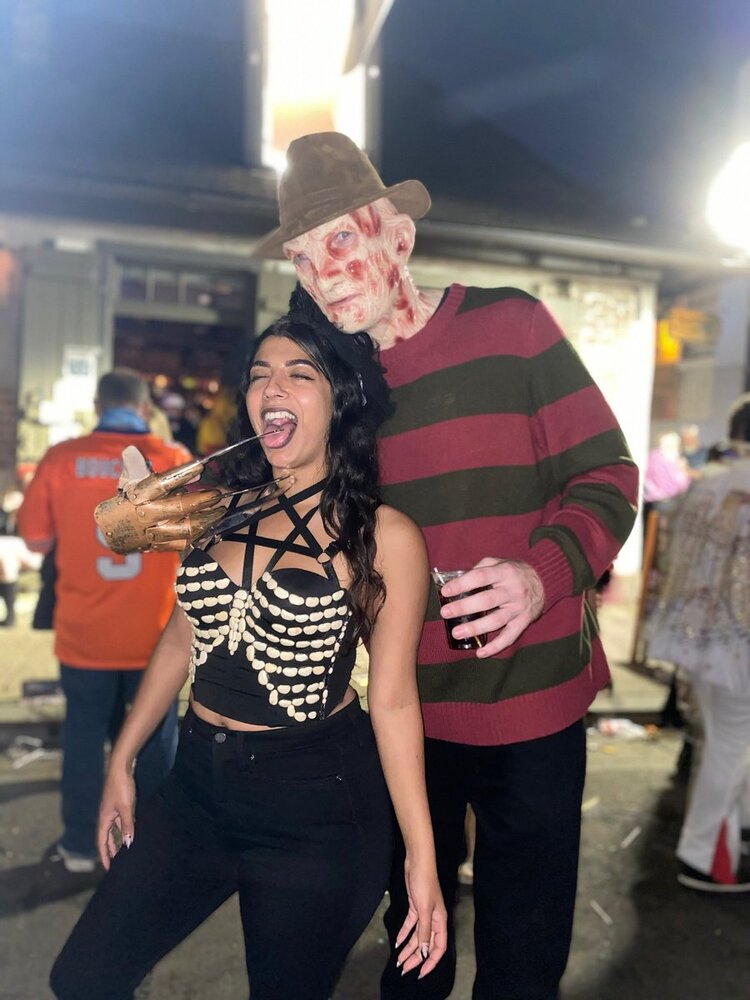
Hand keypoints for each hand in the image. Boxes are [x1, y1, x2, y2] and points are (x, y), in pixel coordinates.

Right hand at [97, 764, 135, 869]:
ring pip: (115, 829)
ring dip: (118, 840)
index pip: (102, 842)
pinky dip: (124, 829)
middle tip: (117, 863)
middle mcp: (106, 816)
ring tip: (124, 851)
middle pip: (108, 837)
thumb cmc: (121, 786)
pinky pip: (121, 821)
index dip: (104, 855)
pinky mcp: (120, 804)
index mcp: (104, 819)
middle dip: (111, 850)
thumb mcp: (126, 808)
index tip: (108, 868)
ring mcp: (113, 810)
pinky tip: (130, 832)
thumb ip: (127, 825)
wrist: (121, 767)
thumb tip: (128, 844)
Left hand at [394, 857, 447, 978]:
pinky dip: (404, 934)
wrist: (418, 862)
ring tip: (399, 960)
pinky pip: (411, 925)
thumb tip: (425, 952)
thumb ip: (425, 931)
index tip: (421, 972)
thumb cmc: (424, 883)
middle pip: (426, 944)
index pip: (438, 947)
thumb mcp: (424, 909)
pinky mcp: (415, 906)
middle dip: (416, 957)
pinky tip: (398, 941)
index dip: (431, 961)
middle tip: (404, 969)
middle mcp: (434, 919)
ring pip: (417, 936)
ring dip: (408, 948)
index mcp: (440, 921)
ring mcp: (424, 913)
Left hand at [439, 557, 544, 657]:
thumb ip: (481, 568)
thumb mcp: (500, 562)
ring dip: (475, 628)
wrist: (546, 580)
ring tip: (457, 633)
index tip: (445, 591)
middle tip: (445, 613)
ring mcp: (519, 608)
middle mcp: (513, 590)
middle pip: (486, 600)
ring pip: (496, 621)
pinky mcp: (524, 621)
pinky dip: (496, 647)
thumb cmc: (515, 571)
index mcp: (504, 572)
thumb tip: (458, 580)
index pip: (480, 577)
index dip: (462, 584)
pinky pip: (510, 637)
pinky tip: (480, 653)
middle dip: (464, 607)